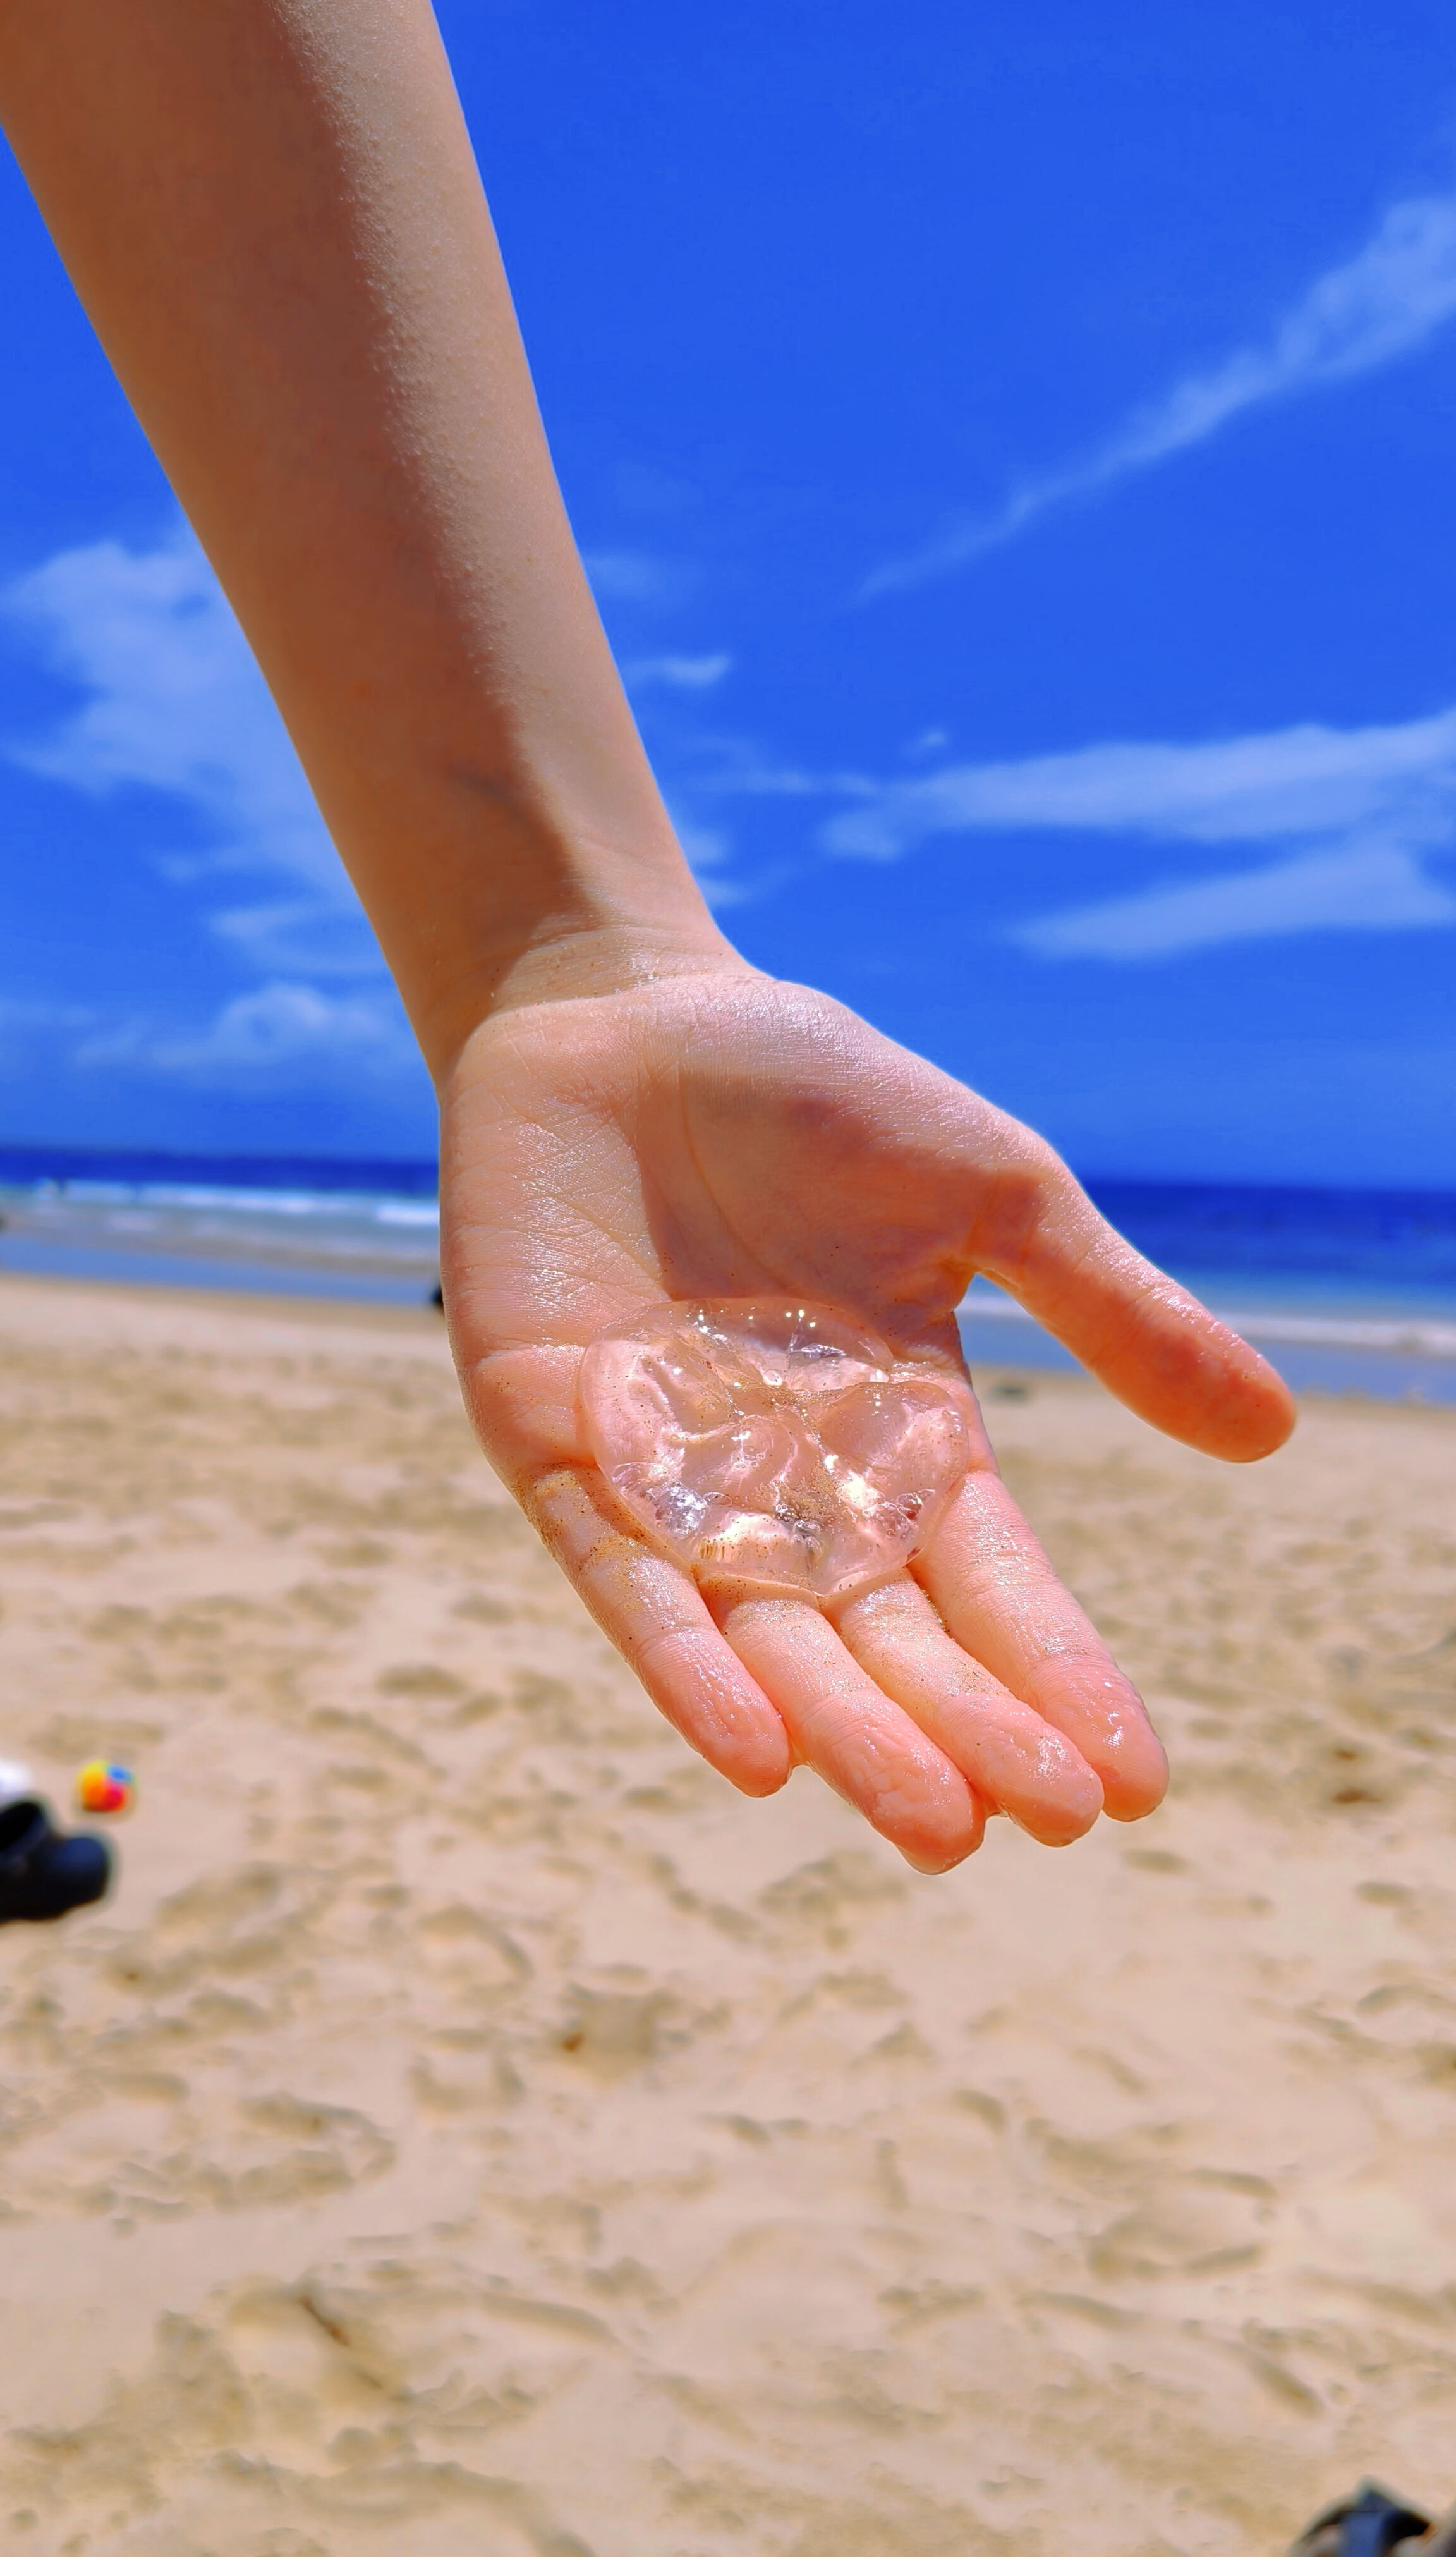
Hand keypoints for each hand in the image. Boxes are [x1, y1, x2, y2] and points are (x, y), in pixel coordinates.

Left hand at [440, 956, 1293, 1873]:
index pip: (989, 1586)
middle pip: (881, 1639)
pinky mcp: (551, 1444)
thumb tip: (1275, 1430)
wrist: (625, 1015)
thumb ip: (1110, 1310)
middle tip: (1040, 1819)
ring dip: (840, 1730)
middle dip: (957, 1730)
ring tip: (932, 1821)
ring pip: (758, 1637)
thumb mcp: (991, 1195)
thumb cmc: (815, 1092)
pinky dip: (679, 1659)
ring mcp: (664, 1478)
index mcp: (900, 1437)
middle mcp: (786, 1488)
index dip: (1055, 1678)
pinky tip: (749, 1748)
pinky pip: (616, 1574)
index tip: (1132, 1783)